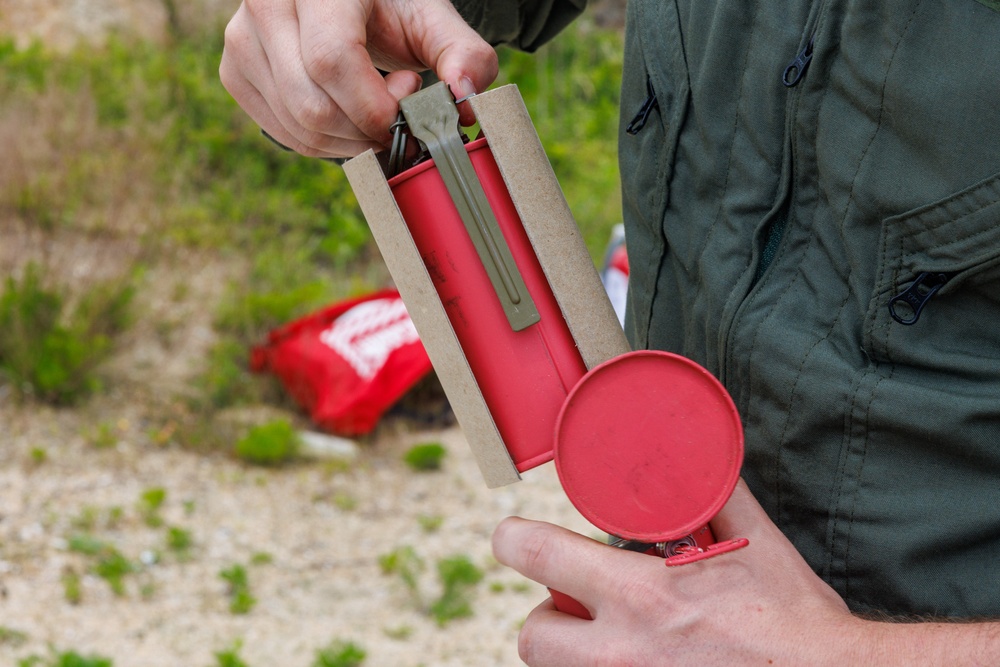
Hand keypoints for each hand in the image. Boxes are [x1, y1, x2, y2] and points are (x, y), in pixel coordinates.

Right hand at [219, 0, 497, 157]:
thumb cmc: (391, 6)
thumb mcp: (432, 19)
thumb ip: (463, 54)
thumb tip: (464, 99)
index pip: (332, 60)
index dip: (373, 104)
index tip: (407, 105)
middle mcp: (268, 3)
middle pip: (312, 104)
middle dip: (365, 131)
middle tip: (396, 117)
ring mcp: (242, 38)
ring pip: (297, 126)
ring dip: (349, 142)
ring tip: (374, 108)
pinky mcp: (235, 71)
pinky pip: (283, 132)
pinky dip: (324, 142)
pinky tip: (347, 115)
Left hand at [492, 480, 869, 665]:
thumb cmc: (796, 621)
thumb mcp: (757, 546)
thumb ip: (716, 497)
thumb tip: (699, 453)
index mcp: (643, 596)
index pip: (537, 556)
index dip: (513, 538)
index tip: (513, 535)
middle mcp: (623, 654)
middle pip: (531, 636)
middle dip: (548, 616)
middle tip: (579, 607)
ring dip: (575, 654)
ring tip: (616, 639)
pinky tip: (643, 662)